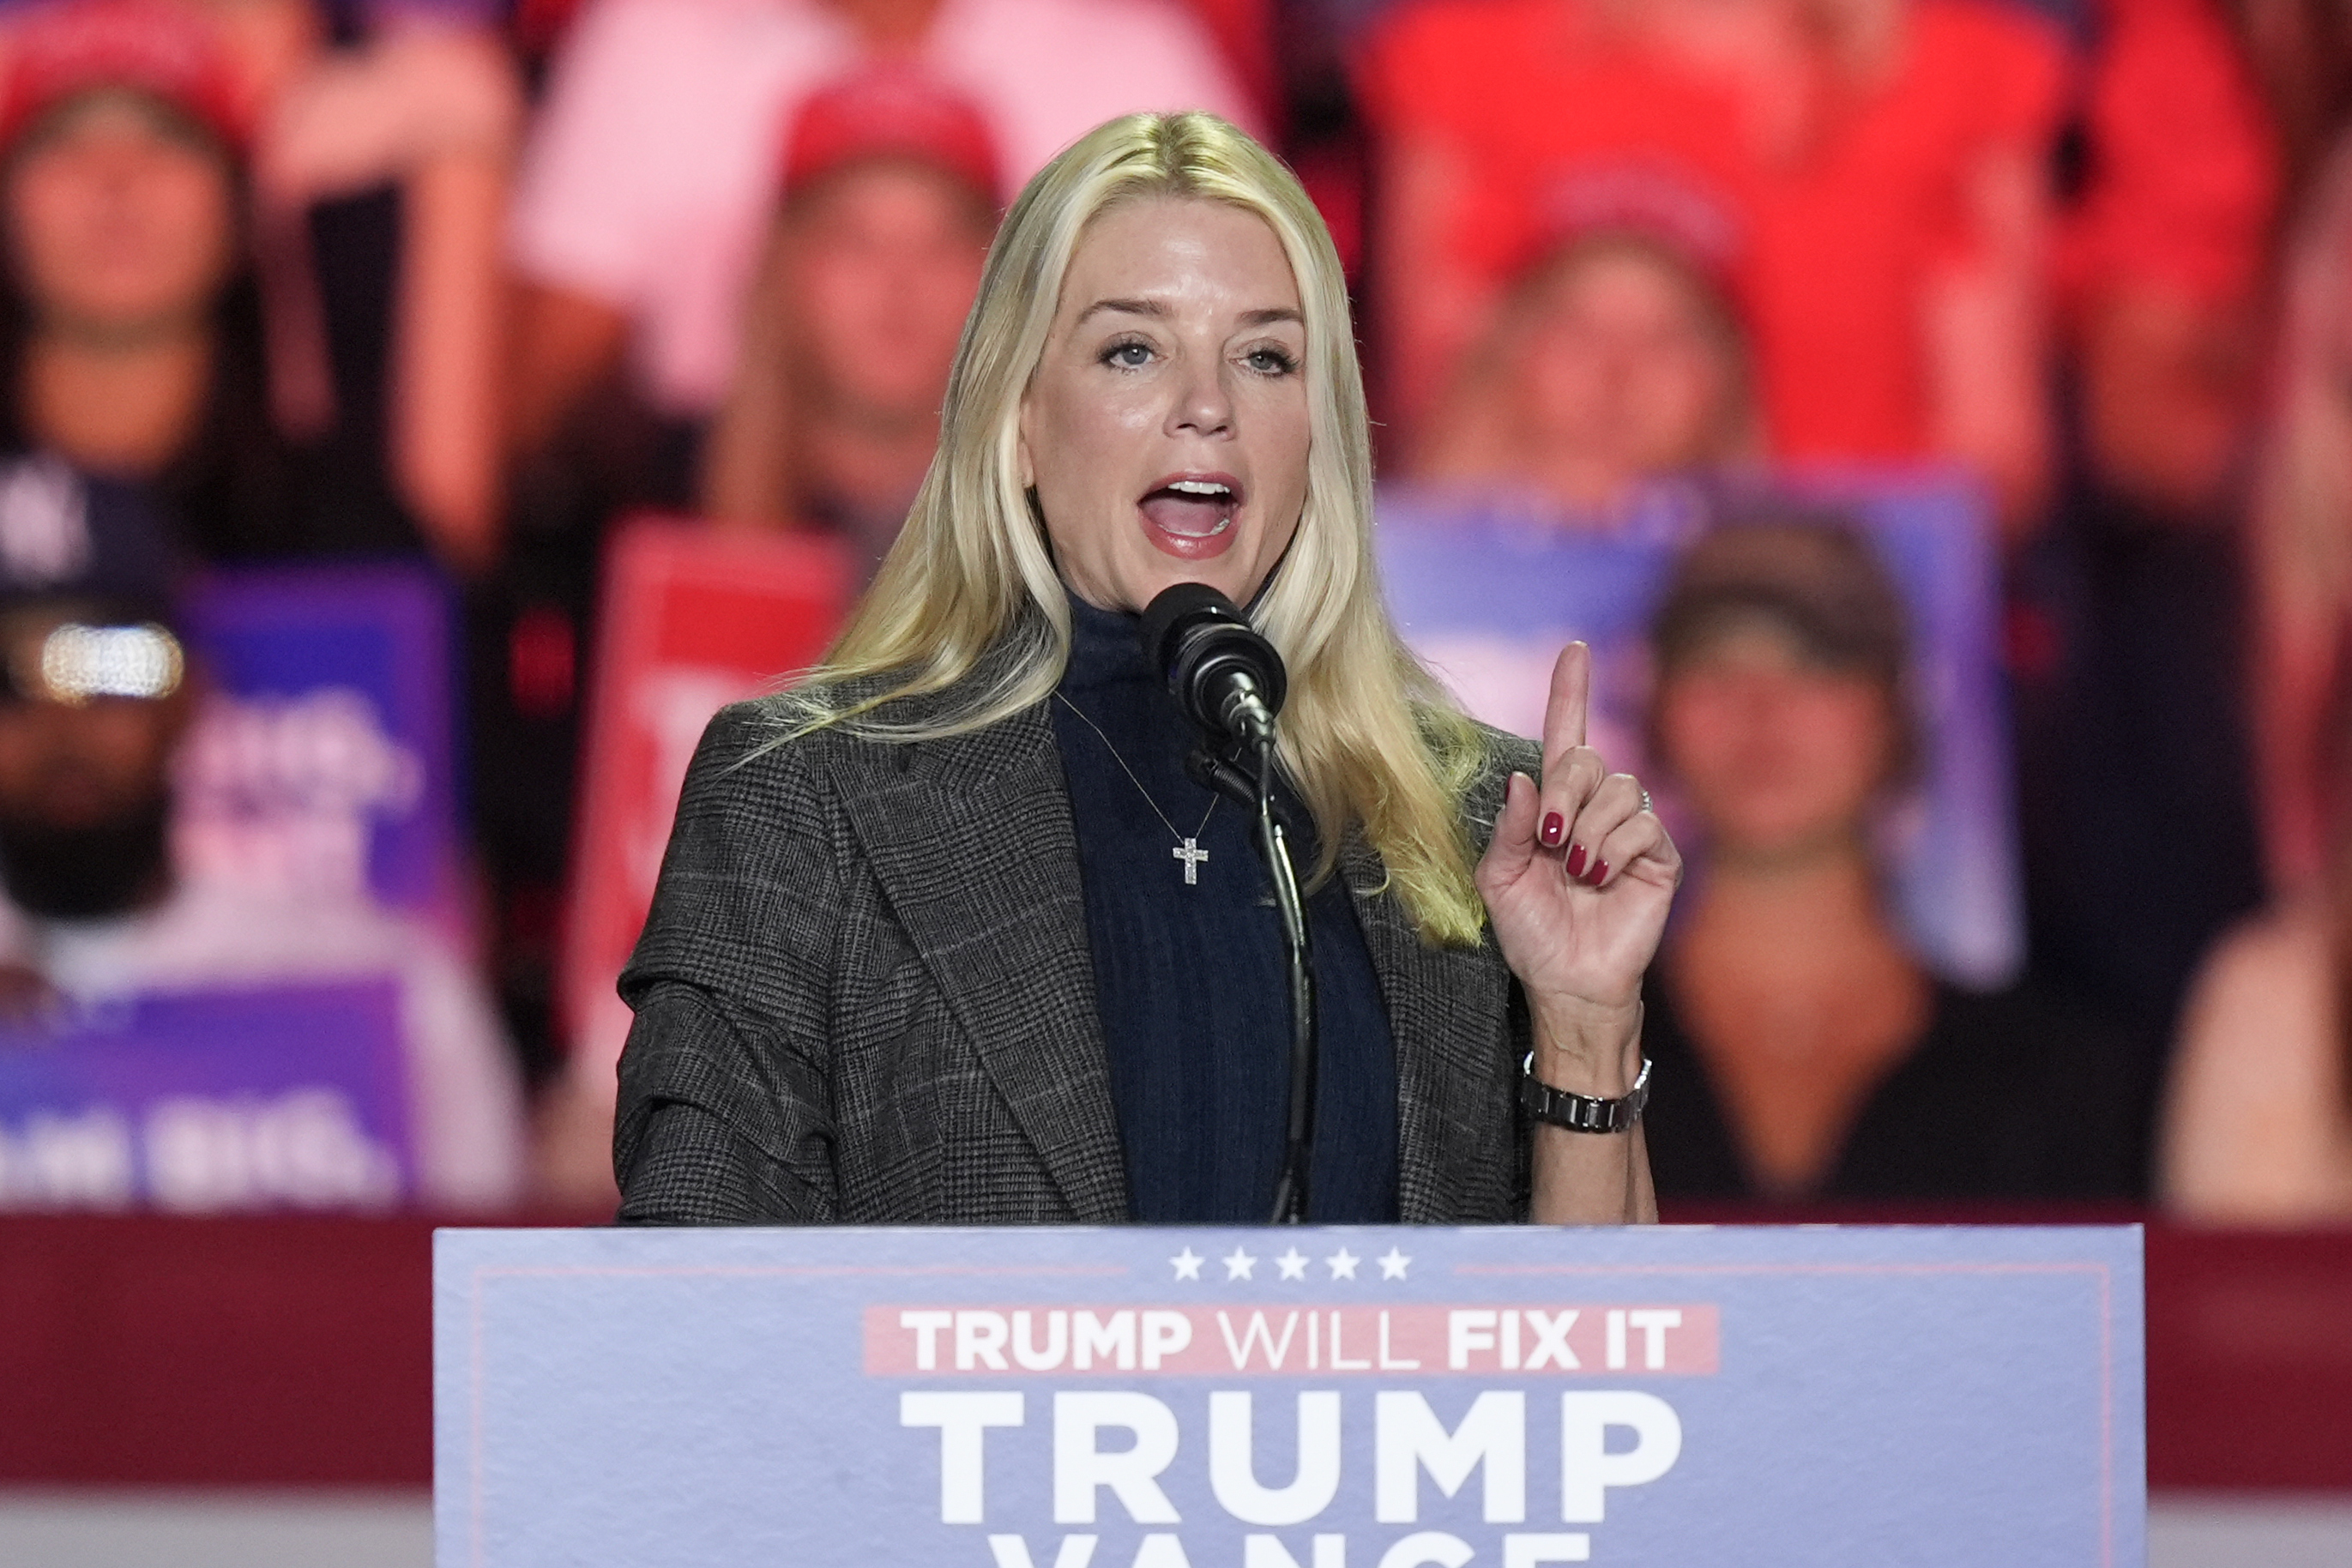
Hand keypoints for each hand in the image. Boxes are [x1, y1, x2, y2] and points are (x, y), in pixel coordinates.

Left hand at [1474, 642, 1680, 1072]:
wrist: (1565, 980)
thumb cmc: (1531, 931)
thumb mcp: (1498, 878)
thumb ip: (1509, 827)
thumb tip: (1524, 779)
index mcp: (1555, 803)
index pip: (1567, 733)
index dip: (1571, 690)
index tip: (1574, 648)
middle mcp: (1596, 807)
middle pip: (1589, 758)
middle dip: (1563, 792)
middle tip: (1549, 838)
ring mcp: (1631, 829)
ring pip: (1619, 789)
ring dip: (1587, 829)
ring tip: (1576, 871)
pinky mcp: (1660, 856)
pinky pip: (1642, 824)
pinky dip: (1613, 848)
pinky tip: (1600, 878)